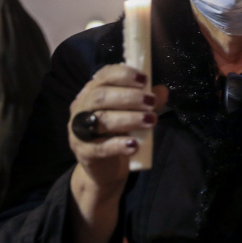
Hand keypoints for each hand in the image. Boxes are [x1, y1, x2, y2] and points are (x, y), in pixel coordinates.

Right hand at [68, 64, 168, 192]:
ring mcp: (78, 130)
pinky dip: (118, 145)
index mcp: (92, 91)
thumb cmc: (116, 133)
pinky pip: (100, 148)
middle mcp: (81, 107)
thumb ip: (145, 102)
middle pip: (101, 97)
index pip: (103, 76)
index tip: (144, 79)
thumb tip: (163, 91)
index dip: (123, 75)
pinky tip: (134, 145)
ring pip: (101, 121)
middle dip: (128, 97)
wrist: (103, 168)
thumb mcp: (132, 114)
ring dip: (128, 118)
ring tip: (150, 120)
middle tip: (151, 101)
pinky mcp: (84, 153)